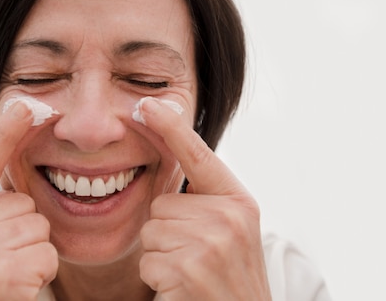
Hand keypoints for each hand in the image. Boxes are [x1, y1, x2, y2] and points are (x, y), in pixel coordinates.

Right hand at [0, 102, 57, 300]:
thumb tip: (16, 150)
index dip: (6, 133)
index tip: (26, 103)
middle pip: (23, 201)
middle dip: (25, 230)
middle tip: (3, 262)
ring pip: (39, 225)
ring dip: (34, 251)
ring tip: (9, 275)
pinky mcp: (0, 272)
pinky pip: (47, 251)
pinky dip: (42, 270)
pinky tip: (19, 288)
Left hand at [138, 98, 270, 299]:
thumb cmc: (228, 277)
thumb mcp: (228, 231)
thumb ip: (204, 199)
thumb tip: (166, 164)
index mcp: (238, 201)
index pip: (198, 156)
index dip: (170, 127)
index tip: (147, 103)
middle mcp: (229, 217)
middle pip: (161, 203)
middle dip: (167, 232)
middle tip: (195, 258)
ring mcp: (210, 243)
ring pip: (151, 232)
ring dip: (162, 257)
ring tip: (191, 274)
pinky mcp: (188, 269)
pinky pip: (147, 260)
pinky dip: (157, 279)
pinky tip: (183, 290)